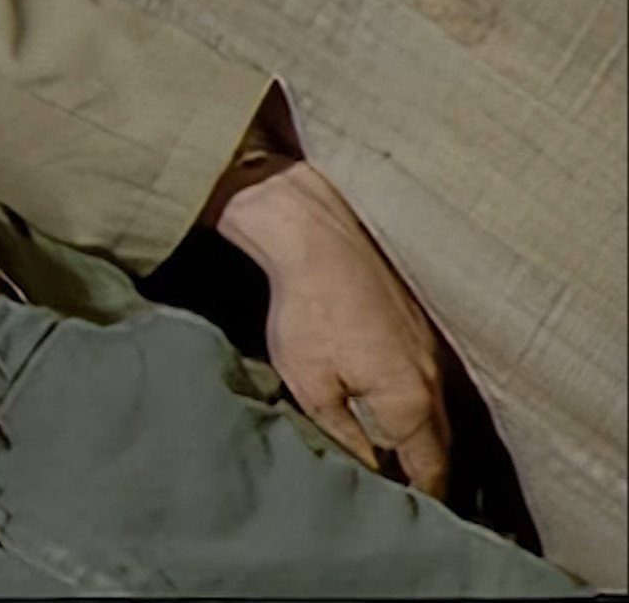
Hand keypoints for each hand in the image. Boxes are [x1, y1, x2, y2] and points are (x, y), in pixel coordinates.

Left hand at [216, 160, 451, 495]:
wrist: (318, 237)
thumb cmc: (308, 310)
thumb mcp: (310, 385)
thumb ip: (343, 434)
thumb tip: (367, 468)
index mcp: (409, 402)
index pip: (428, 467)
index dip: (421, 493)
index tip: (411, 511)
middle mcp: (432, 379)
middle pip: (440, 442)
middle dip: (427, 469)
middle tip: (410, 491)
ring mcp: (432, 350)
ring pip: (437, 410)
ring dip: (424, 434)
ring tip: (401, 456)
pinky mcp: (420, 327)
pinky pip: (428, 380)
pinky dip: (418, 402)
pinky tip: (393, 403)